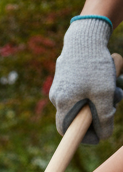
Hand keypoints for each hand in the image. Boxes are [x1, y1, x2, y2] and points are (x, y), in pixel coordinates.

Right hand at [49, 16, 121, 144]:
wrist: (85, 35)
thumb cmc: (94, 64)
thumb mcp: (104, 93)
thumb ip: (104, 117)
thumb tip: (104, 136)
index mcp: (63, 103)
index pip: (67, 130)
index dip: (83, 136)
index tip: (98, 136)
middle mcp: (56, 97)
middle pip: (77, 115)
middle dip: (97, 112)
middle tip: (115, 103)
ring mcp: (59, 85)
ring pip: (80, 101)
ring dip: (98, 98)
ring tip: (115, 84)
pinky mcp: (65, 76)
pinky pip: (79, 89)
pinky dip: (93, 87)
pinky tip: (105, 76)